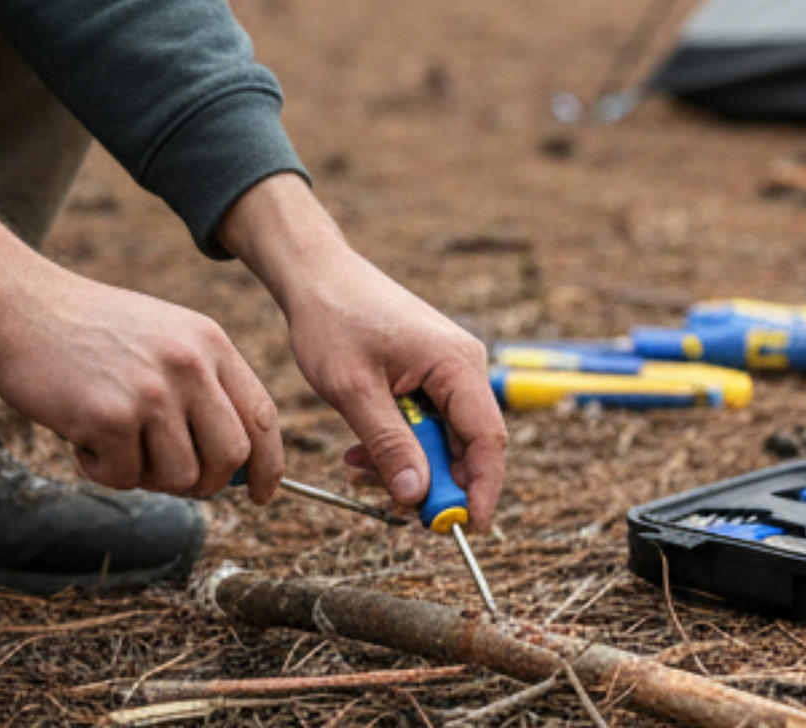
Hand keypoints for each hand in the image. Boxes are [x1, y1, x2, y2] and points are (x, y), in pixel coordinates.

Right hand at [0, 203, 282, 501]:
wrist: (24, 308)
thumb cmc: (93, 331)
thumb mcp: (168, 339)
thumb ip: (203, 389)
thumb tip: (234, 465)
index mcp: (211, 344)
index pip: (262, 414)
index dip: (269, 463)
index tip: (262, 494)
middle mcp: (191, 365)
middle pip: (232, 455)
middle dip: (207, 482)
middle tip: (169, 477)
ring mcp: (153, 390)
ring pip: (180, 475)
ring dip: (145, 474)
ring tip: (113, 440)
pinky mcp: (110, 417)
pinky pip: (124, 477)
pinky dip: (101, 469)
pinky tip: (82, 435)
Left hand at [219, 174, 506, 530]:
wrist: (317, 274)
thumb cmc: (333, 320)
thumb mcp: (354, 391)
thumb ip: (389, 445)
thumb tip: (417, 499)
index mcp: (457, 363)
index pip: (488, 439)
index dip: (482, 489)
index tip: (466, 530)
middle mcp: (463, 365)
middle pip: (468, 445)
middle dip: (431, 481)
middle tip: (388, 505)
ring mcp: (448, 368)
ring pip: (443, 438)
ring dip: (406, 464)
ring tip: (355, 465)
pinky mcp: (430, 371)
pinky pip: (427, 422)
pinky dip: (399, 443)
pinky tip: (360, 447)